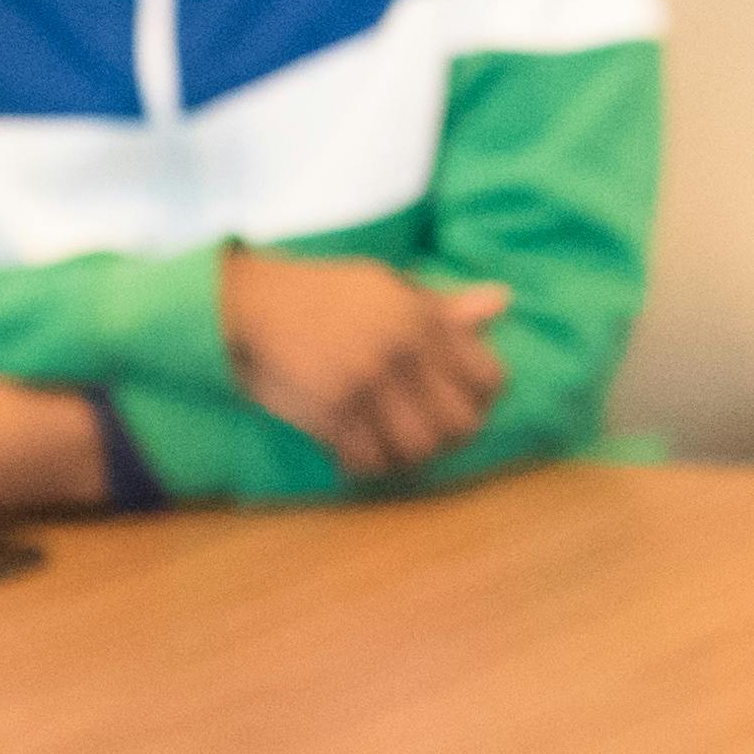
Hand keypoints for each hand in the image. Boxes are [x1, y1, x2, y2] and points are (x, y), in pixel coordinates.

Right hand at [217, 248, 512, 479]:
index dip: (480, 401)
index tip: (456, 404)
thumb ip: (444, 306)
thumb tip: (502, 300)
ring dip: (406, 457)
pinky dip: (367, 466)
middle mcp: (401, 348)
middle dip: (447, 438)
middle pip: (459, 425)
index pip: (488, 379)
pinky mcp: (331, 409)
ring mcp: (366, 381)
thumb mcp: (387, 288)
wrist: (251, 304)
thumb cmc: (324, 295)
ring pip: (417, 450)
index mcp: (421, 316)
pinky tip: (356, 453)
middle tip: (424, 434)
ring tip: (390, 447)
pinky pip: (369, 461)